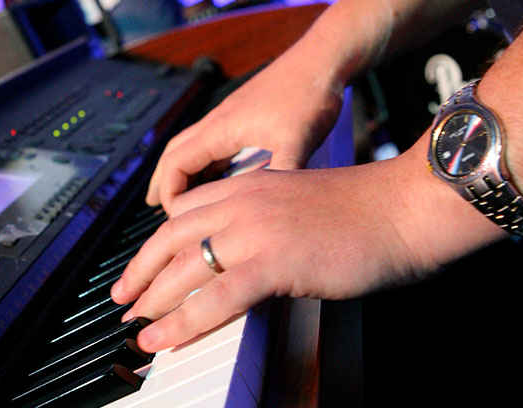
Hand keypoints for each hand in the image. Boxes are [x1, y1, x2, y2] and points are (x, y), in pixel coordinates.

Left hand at [113, 139, 505, 352]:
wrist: (401, 208)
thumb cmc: (360, 211)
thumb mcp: (295, 203)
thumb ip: (262, 219)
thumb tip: (242, 254)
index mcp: (245, 185)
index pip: (182, 214)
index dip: (154, 244)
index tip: (141, 267)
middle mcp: (241, 201)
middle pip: (169, 238)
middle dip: (139, 272)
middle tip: (121, 299)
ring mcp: (254, 230)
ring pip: (184, 268)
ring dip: (153, 300)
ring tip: (135, 325)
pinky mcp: (273, 261)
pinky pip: (215, 296)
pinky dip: (183, 321)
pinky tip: (164, 337)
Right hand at [146, 38, 345, 211]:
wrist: (321, 60)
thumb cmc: (305, 91)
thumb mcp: (296, 141)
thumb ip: (280, 176)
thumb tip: (274, 210)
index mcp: (220, 128)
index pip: (175, 164)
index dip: (170, 193)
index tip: (176, 216)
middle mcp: (219, 122)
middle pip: (174, 153)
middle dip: (164, 183)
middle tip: (158, 207)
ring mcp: (230, 118)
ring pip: (192, 147)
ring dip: (183, 171)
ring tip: (182, 196)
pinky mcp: (245, 117)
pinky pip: (213, 143)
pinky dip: (206, 163)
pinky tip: (220, 177)